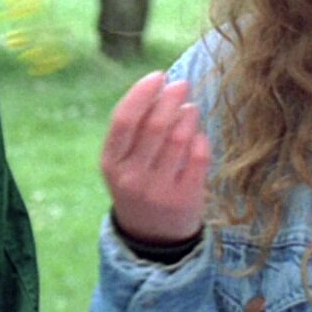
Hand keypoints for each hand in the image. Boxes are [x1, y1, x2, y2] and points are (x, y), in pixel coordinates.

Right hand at [100, 71, 210, 244]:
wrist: (152, 236)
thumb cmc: (138, 183)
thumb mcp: (124, 161)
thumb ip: (137, 129)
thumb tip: (163, 87)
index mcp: (111, 163)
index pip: (124, 120)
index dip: (142, 93)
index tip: (158, 75)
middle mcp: (131, 178)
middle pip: (155, 126)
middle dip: (171, 98)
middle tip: (182, 85)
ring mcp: (158, 190)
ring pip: (179, 138)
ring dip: (188, 116)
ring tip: (191, 109)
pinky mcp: (185, 198)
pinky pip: (198, 157)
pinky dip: (200, 139)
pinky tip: (198, 135)